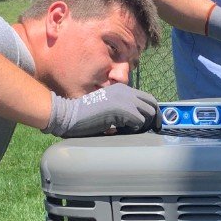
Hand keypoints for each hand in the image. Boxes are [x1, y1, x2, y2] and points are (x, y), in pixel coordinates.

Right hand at [43, 84, 158, 137]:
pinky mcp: (123, 110)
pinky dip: (134, 130)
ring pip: (148, 113)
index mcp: (122, 89)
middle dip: (150, 119)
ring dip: (142, 125)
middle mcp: (126, 91)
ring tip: (128, 131)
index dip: (150, 112)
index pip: (147, 98)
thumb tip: (137, 122)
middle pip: (152, 105)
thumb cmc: (83, 115)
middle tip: (142, 130)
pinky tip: (121, 131)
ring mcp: (125, 99)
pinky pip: (139, 122)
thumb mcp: (106, 107)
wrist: (68, 115)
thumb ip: (121, 110)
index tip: (147, 124)